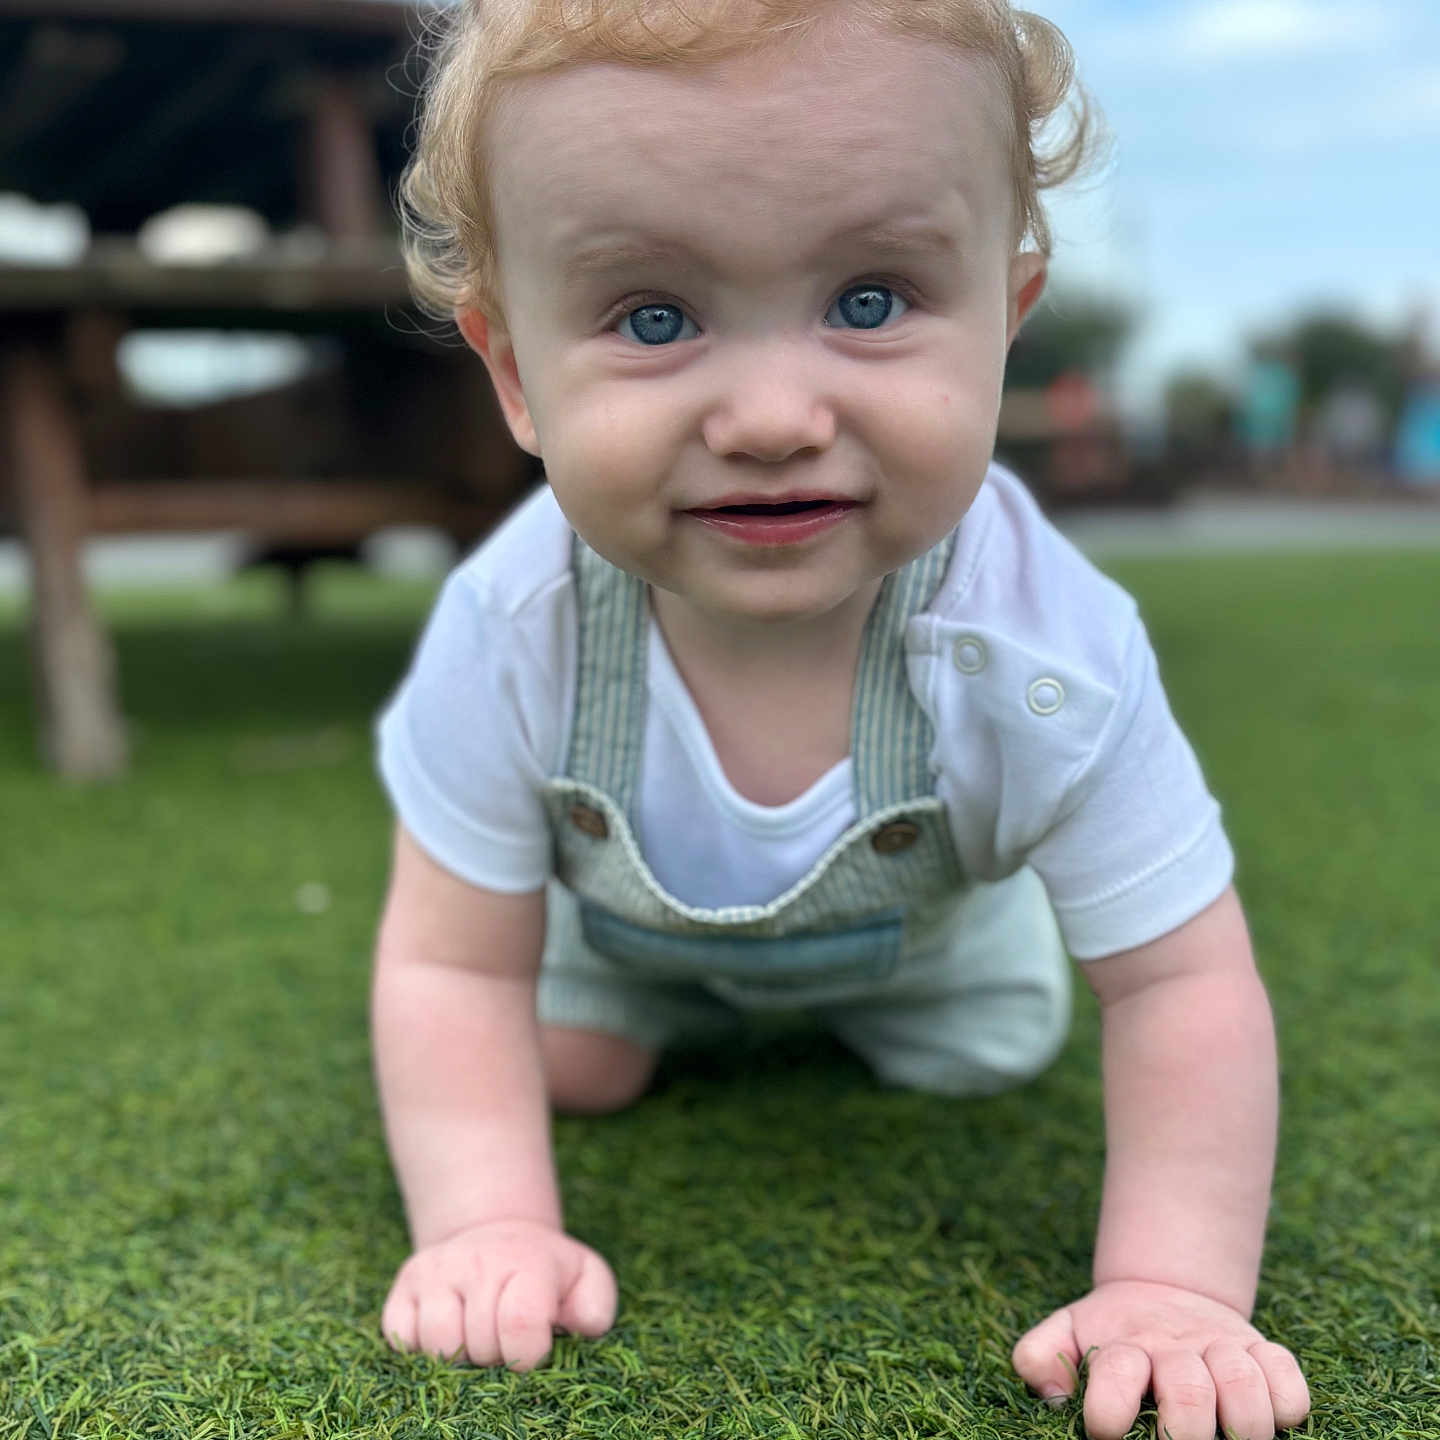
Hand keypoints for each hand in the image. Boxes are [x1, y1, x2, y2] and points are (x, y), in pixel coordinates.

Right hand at [381, 1218, 616, 1370]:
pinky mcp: (404, 1284)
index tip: (533, 1349)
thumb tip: (580, 1326)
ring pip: (436, 1344)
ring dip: (458, 1356)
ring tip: (476, 1335)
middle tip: (505, 1335)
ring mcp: (435, 1270)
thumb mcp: (586, 1277)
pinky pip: (400, 1337)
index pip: (520, 1322)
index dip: (528, 1353)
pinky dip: (420, 1347)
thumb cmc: (546, 1272)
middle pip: (478, 1344)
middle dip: (495, 1356)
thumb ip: (595, 1305)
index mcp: (527, 1261)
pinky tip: (448, 1327)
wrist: (498, 1235)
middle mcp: (477, 1259)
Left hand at [1012, 1279, 1309, 1439]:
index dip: (1108, 1412)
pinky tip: (1269, 1417)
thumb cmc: (1112, 1335)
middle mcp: (1175, 1345)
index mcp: (1124, 1344)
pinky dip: (1286, 1403)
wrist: (1164, 1290)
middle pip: (1188, 1392)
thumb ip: (1039, 1355)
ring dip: (1242, 1425)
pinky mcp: (1263, 1351)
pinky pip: (1288, 1378)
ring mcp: (1222, 1346)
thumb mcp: (1067, 1334)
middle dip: (1184, 1436)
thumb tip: (1053, 1394)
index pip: (1116, 1372)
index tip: (1106, 1432)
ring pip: (1243, 1384)